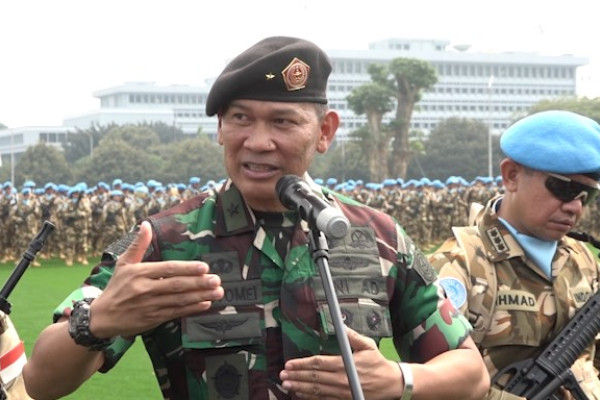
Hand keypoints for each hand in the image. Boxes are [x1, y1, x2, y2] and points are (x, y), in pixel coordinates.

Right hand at [89, 221, 223, 337]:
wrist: (102, 317)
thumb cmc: (116, 287)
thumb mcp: (123, 263)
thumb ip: (138, 245)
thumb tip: (146, 224)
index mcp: (139, 273)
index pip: (167, 269)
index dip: (187, 268)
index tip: (204, 267)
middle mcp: (145, 289)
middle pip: (176, 286)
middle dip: (199, 283)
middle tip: (217, 280)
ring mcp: (150, 306)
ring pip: (179, 300)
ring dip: (200, 296)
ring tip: (218, 292)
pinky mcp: (153, 319)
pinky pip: (176, 313)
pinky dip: (192, 309)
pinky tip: (205, 304)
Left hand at [280, 327, 402, 398]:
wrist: (391, 383)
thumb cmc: (378, 362)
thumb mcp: (367, 345)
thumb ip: (352, 336)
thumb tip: (341, 326)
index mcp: (344, 364)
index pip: (318, 364)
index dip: (302, 364)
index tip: (290, 364)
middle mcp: (341, 379)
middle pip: (314, 378)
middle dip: (296, 376)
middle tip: (282, 375)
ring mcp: (342, 391)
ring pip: (316, 390)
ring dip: (300, 388)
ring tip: (287, 385)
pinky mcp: (344, 399)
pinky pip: (324, 399)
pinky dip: (311, 397)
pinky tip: (301, 395)